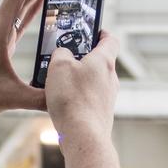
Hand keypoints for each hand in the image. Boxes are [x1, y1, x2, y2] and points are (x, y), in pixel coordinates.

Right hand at [45, 31, 118, 147]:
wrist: (82, 136)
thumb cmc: (72, 99)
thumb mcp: (58, 66)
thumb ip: (61, 54)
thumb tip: (63, 55)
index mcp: (104, 61)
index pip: (110, 40)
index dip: (101, 32)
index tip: (92, 30)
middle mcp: (111, 79)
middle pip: (100, 62)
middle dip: (82, 58)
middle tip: (64, 58)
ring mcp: (108, 98)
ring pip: (92, 82)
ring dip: (77, 80)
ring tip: (57, 83)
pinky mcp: (101, 114)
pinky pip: (88, 99)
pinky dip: (76, 98)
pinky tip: (60, 104)